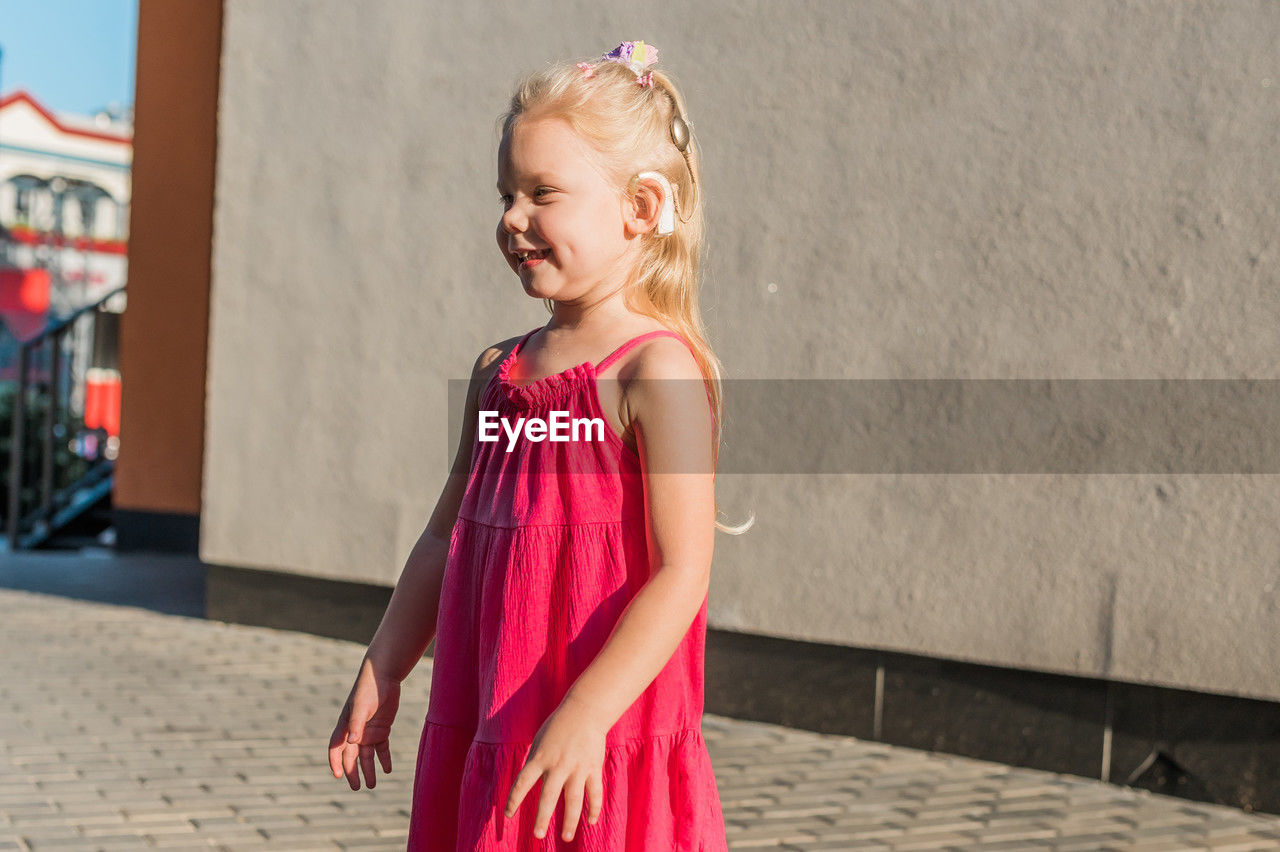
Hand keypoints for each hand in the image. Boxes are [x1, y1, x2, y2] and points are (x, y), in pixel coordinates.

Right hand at [328, 657, 400, 789]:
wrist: (384, 677)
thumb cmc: (368, 689)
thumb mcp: (361, 707)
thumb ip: (357, 724)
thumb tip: (352, 743)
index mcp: (345, 727)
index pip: (336, 749)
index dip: (335, 763)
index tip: (338, 776)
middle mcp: (355, 732)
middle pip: (352, 757)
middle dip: (353, 772)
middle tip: (357, 788)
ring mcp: (369, 731)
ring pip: (367, 756)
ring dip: (369, 770)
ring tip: (373, 785)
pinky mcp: (382, 729)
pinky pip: (382, 749)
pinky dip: (384, 759)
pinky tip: (387, 770)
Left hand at [504, 694, 606, 840]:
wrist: (585, 711)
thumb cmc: (558, 726)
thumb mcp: (539, 742)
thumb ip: (534, 763)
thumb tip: (526, 785)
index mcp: (540, 758)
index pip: (523, 782)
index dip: (514, 800)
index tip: (508, 815)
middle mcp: (558, 765)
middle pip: (548, 797)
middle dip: (543, 818)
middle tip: (537, 835)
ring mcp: (577, 768)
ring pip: (574, 800)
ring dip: (570, 821)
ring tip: (566, 837)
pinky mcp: (593, 768)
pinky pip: (595, 792)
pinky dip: (594, 807)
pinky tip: (591, 821)